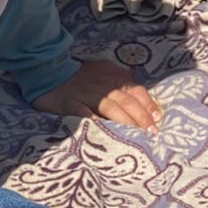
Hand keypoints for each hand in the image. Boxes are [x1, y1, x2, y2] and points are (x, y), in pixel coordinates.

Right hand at [35, 61, 161, 131]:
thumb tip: (139, 93)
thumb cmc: (80, 75)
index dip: (148, 105)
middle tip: (151, 132)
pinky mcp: (72, 104)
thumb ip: (121, 80)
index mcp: (114, 76)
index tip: (157, 118)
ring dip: (126, 122)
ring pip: (112, 109)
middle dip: (141, 118)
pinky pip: (87, 115)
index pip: (137, 91)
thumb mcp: (104, 71)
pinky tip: (107, 133)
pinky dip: (98, 123)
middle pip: (128, 102)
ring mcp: (88, 94)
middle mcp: (104, 85)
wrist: (50, 71)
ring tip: (136, 136)